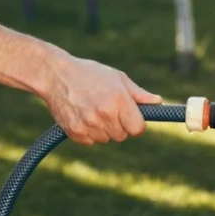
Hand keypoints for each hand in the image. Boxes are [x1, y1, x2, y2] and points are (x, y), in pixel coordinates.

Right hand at [41, 54, 162, 145]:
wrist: (55, 74)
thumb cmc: (89, 73)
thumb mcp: (116, 78)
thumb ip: (138, 93)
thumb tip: (158, 102)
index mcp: (119, 100)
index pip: (138, 129)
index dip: (135, 124)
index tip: (129, 118)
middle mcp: (105, 114)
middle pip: (122, 136)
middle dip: (118, 125)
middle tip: (106, 109)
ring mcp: (89, 124)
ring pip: (105, 139)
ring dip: (102, 130)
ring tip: (92, 110)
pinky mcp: (75, 132)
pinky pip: (89, 142)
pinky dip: (88, 133)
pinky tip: (82, 116)